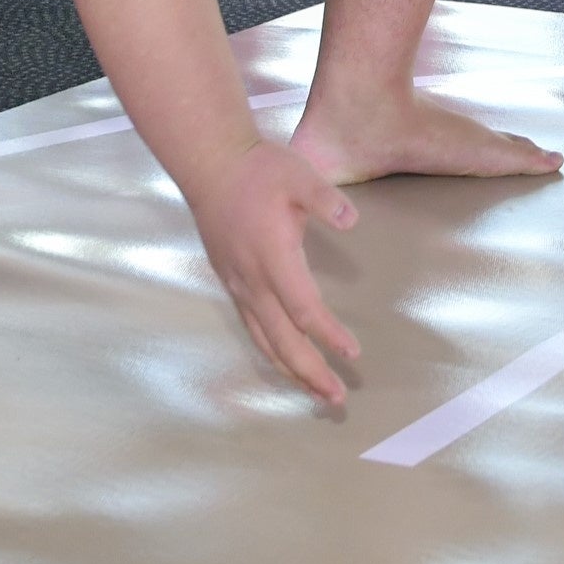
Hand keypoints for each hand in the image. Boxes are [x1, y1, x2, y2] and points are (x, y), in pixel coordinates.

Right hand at [182, 138, 361, 404]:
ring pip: (263, 340)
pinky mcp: (232, 282)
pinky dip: (271, 351)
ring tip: (316, 390)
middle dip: (310, 372)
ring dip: (291, 369)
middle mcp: (253, 281)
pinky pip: (252, 328)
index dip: (328, 335)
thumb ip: (325, 199)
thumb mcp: (298, 174)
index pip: (304, 310)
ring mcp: (239, 285)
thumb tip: (351, 220)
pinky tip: (285, 359)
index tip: (353, 353)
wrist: (211, 165)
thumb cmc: (258, 170)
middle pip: (282, 340)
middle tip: (337, 398)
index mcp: (273, 259)